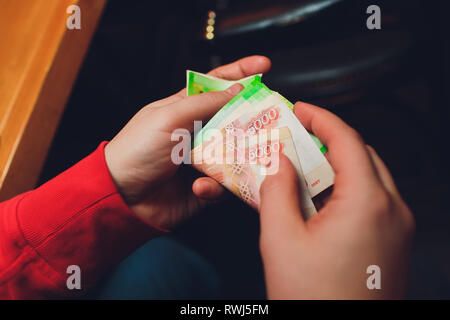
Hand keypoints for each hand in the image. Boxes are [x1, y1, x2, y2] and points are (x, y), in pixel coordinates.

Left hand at [104, 56, 270, 228]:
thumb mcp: (169, 117)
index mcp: (186, 108)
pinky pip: (227, 183)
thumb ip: (204, 103)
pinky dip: (216, 186)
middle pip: (236, 119)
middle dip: (253, 121)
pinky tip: (199, 187)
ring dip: (238, 158)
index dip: (240, 72)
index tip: (264, 66)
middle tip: (270, 122)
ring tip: (230, 163)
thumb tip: (237, 90)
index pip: (217, 84)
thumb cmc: (137, 149)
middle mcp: (199, 131)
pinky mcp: (208, 184)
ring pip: (238, 152)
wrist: (122, 196)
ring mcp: (205, 158)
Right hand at [258, 102, 414, 298]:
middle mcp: (393, 209)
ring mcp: (399, 227)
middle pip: (362, 154)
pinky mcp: (395, 241)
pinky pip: (373, 199)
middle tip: (297, 137)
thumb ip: (277, 190)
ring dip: (338, 164)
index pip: (347, 140)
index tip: (300, 109)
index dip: (321, 117)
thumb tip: (279, 162)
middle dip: (328, 139)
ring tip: (304, 166)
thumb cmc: (313, 298)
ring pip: (369, 176)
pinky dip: (347, 188)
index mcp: (367, 202)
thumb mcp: (280, 238)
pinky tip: (320, 198)